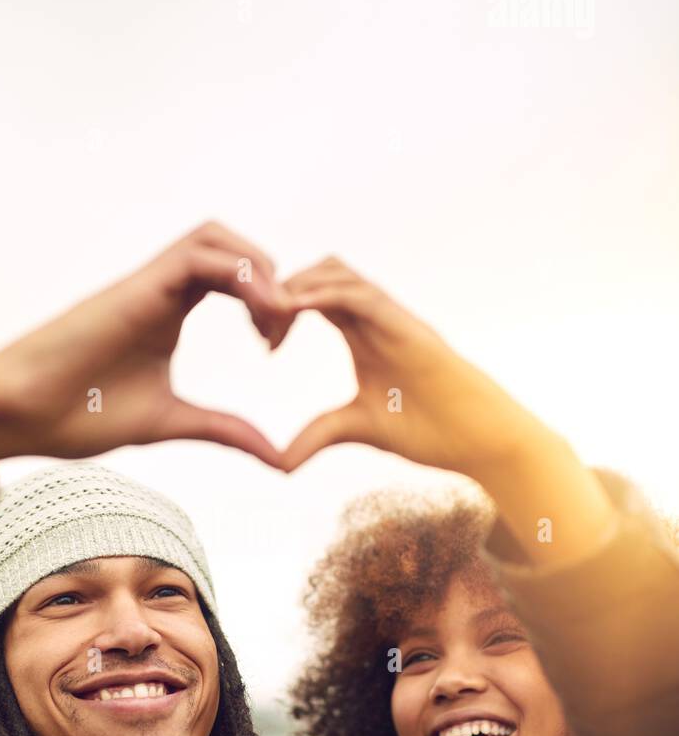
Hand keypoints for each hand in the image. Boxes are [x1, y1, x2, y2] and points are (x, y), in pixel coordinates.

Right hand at [0, 222, 295, 467]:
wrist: (19, 413)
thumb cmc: (77, 415)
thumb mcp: (172, 422)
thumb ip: (224, 430)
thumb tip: (278, 458)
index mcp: (169, 312)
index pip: (234, 279)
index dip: (269, 303)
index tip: (274, 349)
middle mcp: (161, 289)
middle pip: (231, 247)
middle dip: (272, 280)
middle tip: (278, 336)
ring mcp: (147, 283)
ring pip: (216, 238)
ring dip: (258, 270)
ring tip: (272, 323)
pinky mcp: (135, 286)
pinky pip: (199, 255)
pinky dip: (240, 276)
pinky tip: (254, 319)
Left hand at [280, 257, 540, 477]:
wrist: (478, 437)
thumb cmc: (430, 429)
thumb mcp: (356, 428)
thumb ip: (318, 435)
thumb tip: (279, 462)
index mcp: (361, 334)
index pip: (312, 298)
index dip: (280, 309)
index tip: (262, 341)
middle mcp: (374, 317)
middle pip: (319, 274)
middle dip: (282, 291)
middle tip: (258, 327)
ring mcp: (391, 318)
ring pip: (336, 273)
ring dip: (297, 286)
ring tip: (267, 315)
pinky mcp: (405, 326)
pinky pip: (359, 295)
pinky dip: (323, 294)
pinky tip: (292, 310)